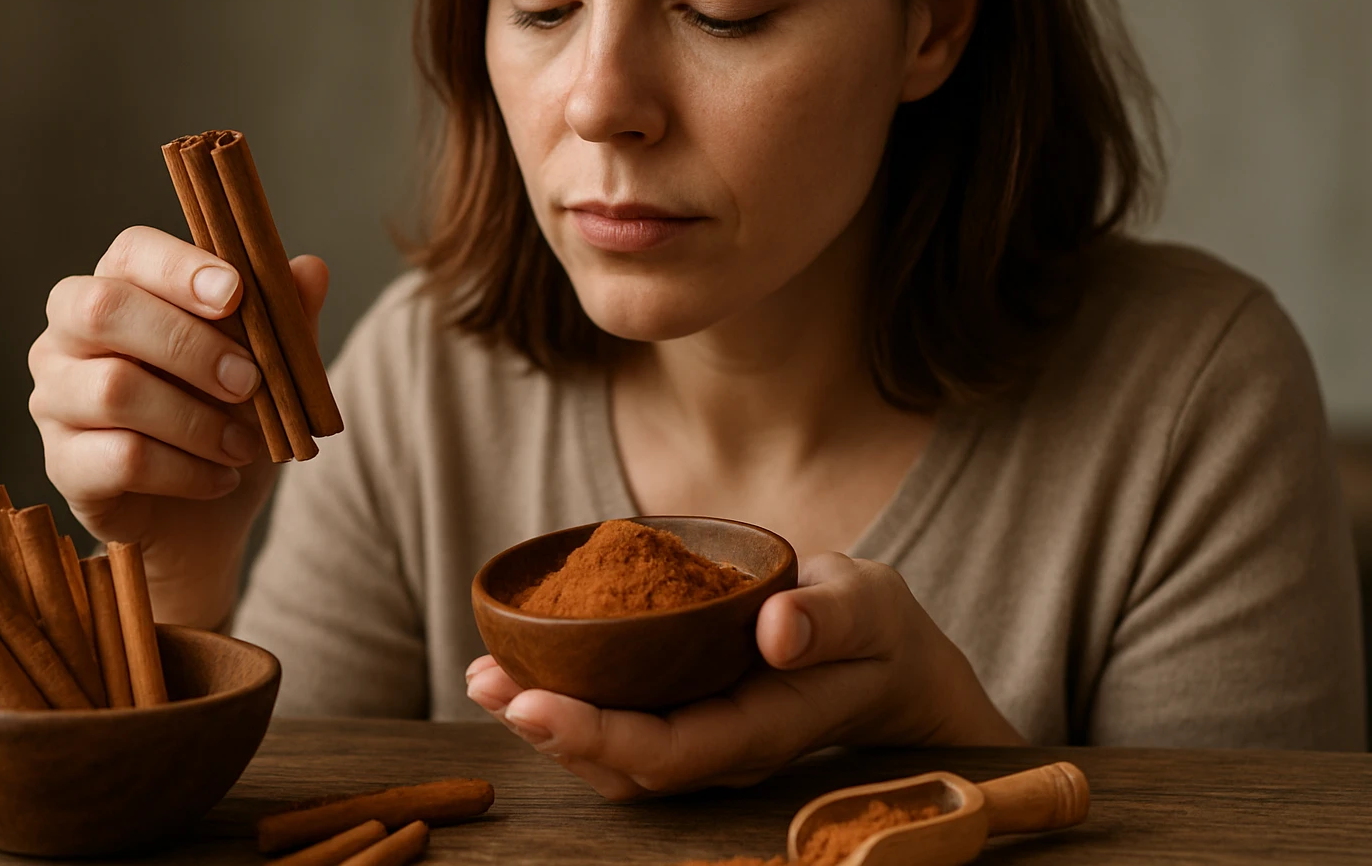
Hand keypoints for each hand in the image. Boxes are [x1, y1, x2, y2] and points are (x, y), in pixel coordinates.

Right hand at [27, 225, 328, 626]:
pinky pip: (122, 458)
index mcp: (122, 290)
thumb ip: (286, 316)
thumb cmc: (232, 418)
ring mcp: (55, 399)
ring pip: (114, 390)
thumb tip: (310, 269)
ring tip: (246, 445)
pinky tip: (221, 478)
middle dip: (189, 344)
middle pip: (103, 309)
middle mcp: (69, 336)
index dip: (179, 267)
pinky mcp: (62, 464)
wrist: (211, 515)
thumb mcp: (274, 367)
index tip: (235, 293)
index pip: (130, 251)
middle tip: (249, 381)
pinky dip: (187, 470)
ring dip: (198, 420)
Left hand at [465, 553, 1023, 798]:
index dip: (596, 734)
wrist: (888, 667)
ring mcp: (700, 737)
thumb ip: (833, 617)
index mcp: (762, 728)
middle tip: (485, 682)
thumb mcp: (872, 606)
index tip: (535, 703)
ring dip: (541, 720)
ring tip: (483, 675)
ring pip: (609, 755)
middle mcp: (721, 748)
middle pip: (622, 766)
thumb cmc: (878, 633)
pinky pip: (616, 722)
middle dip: (547, 730)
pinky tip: (520, 666)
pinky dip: (564, 700)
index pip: (669, 751)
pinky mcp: (684, 713)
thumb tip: (777, 629)